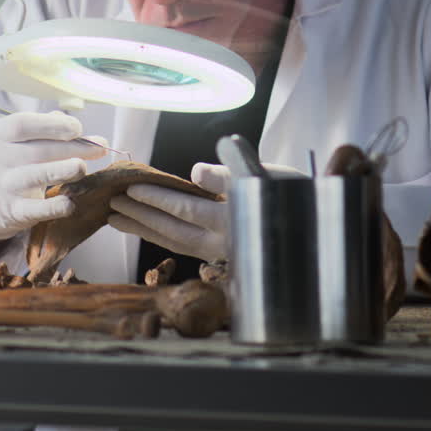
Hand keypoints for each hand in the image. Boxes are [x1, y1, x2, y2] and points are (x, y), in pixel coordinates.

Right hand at [0, 111, 107, 239]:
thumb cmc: (15, 160)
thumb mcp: (19, 138)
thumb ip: (45, 126)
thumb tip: (74, 126)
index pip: (24, 124)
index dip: (54, 125)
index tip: (77, 128)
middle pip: (40, 150)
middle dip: (75, 148)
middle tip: (100, 147)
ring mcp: (7, 186)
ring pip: (40, 176)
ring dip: (66, 171)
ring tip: (82, 167)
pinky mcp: (16, 211)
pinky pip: (39, 209)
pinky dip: (57, 206)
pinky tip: (71, 201)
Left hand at [107, 160, 306, 262]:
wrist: (318, 231)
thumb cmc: (294, 194)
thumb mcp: (268, 175)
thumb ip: (230, 174)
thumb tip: (195, 170)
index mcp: (234, 219)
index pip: (187, 208)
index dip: (158, 199)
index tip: (132, 189)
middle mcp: (224, 243)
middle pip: (173, 230)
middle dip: (141, 217)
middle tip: (112, 204)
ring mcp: (222, 255)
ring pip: (175, 243)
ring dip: (144, 230)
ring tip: (116, 219)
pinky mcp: (222, 259)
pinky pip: (184, 248)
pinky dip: (160, 237)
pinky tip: (146, 229)